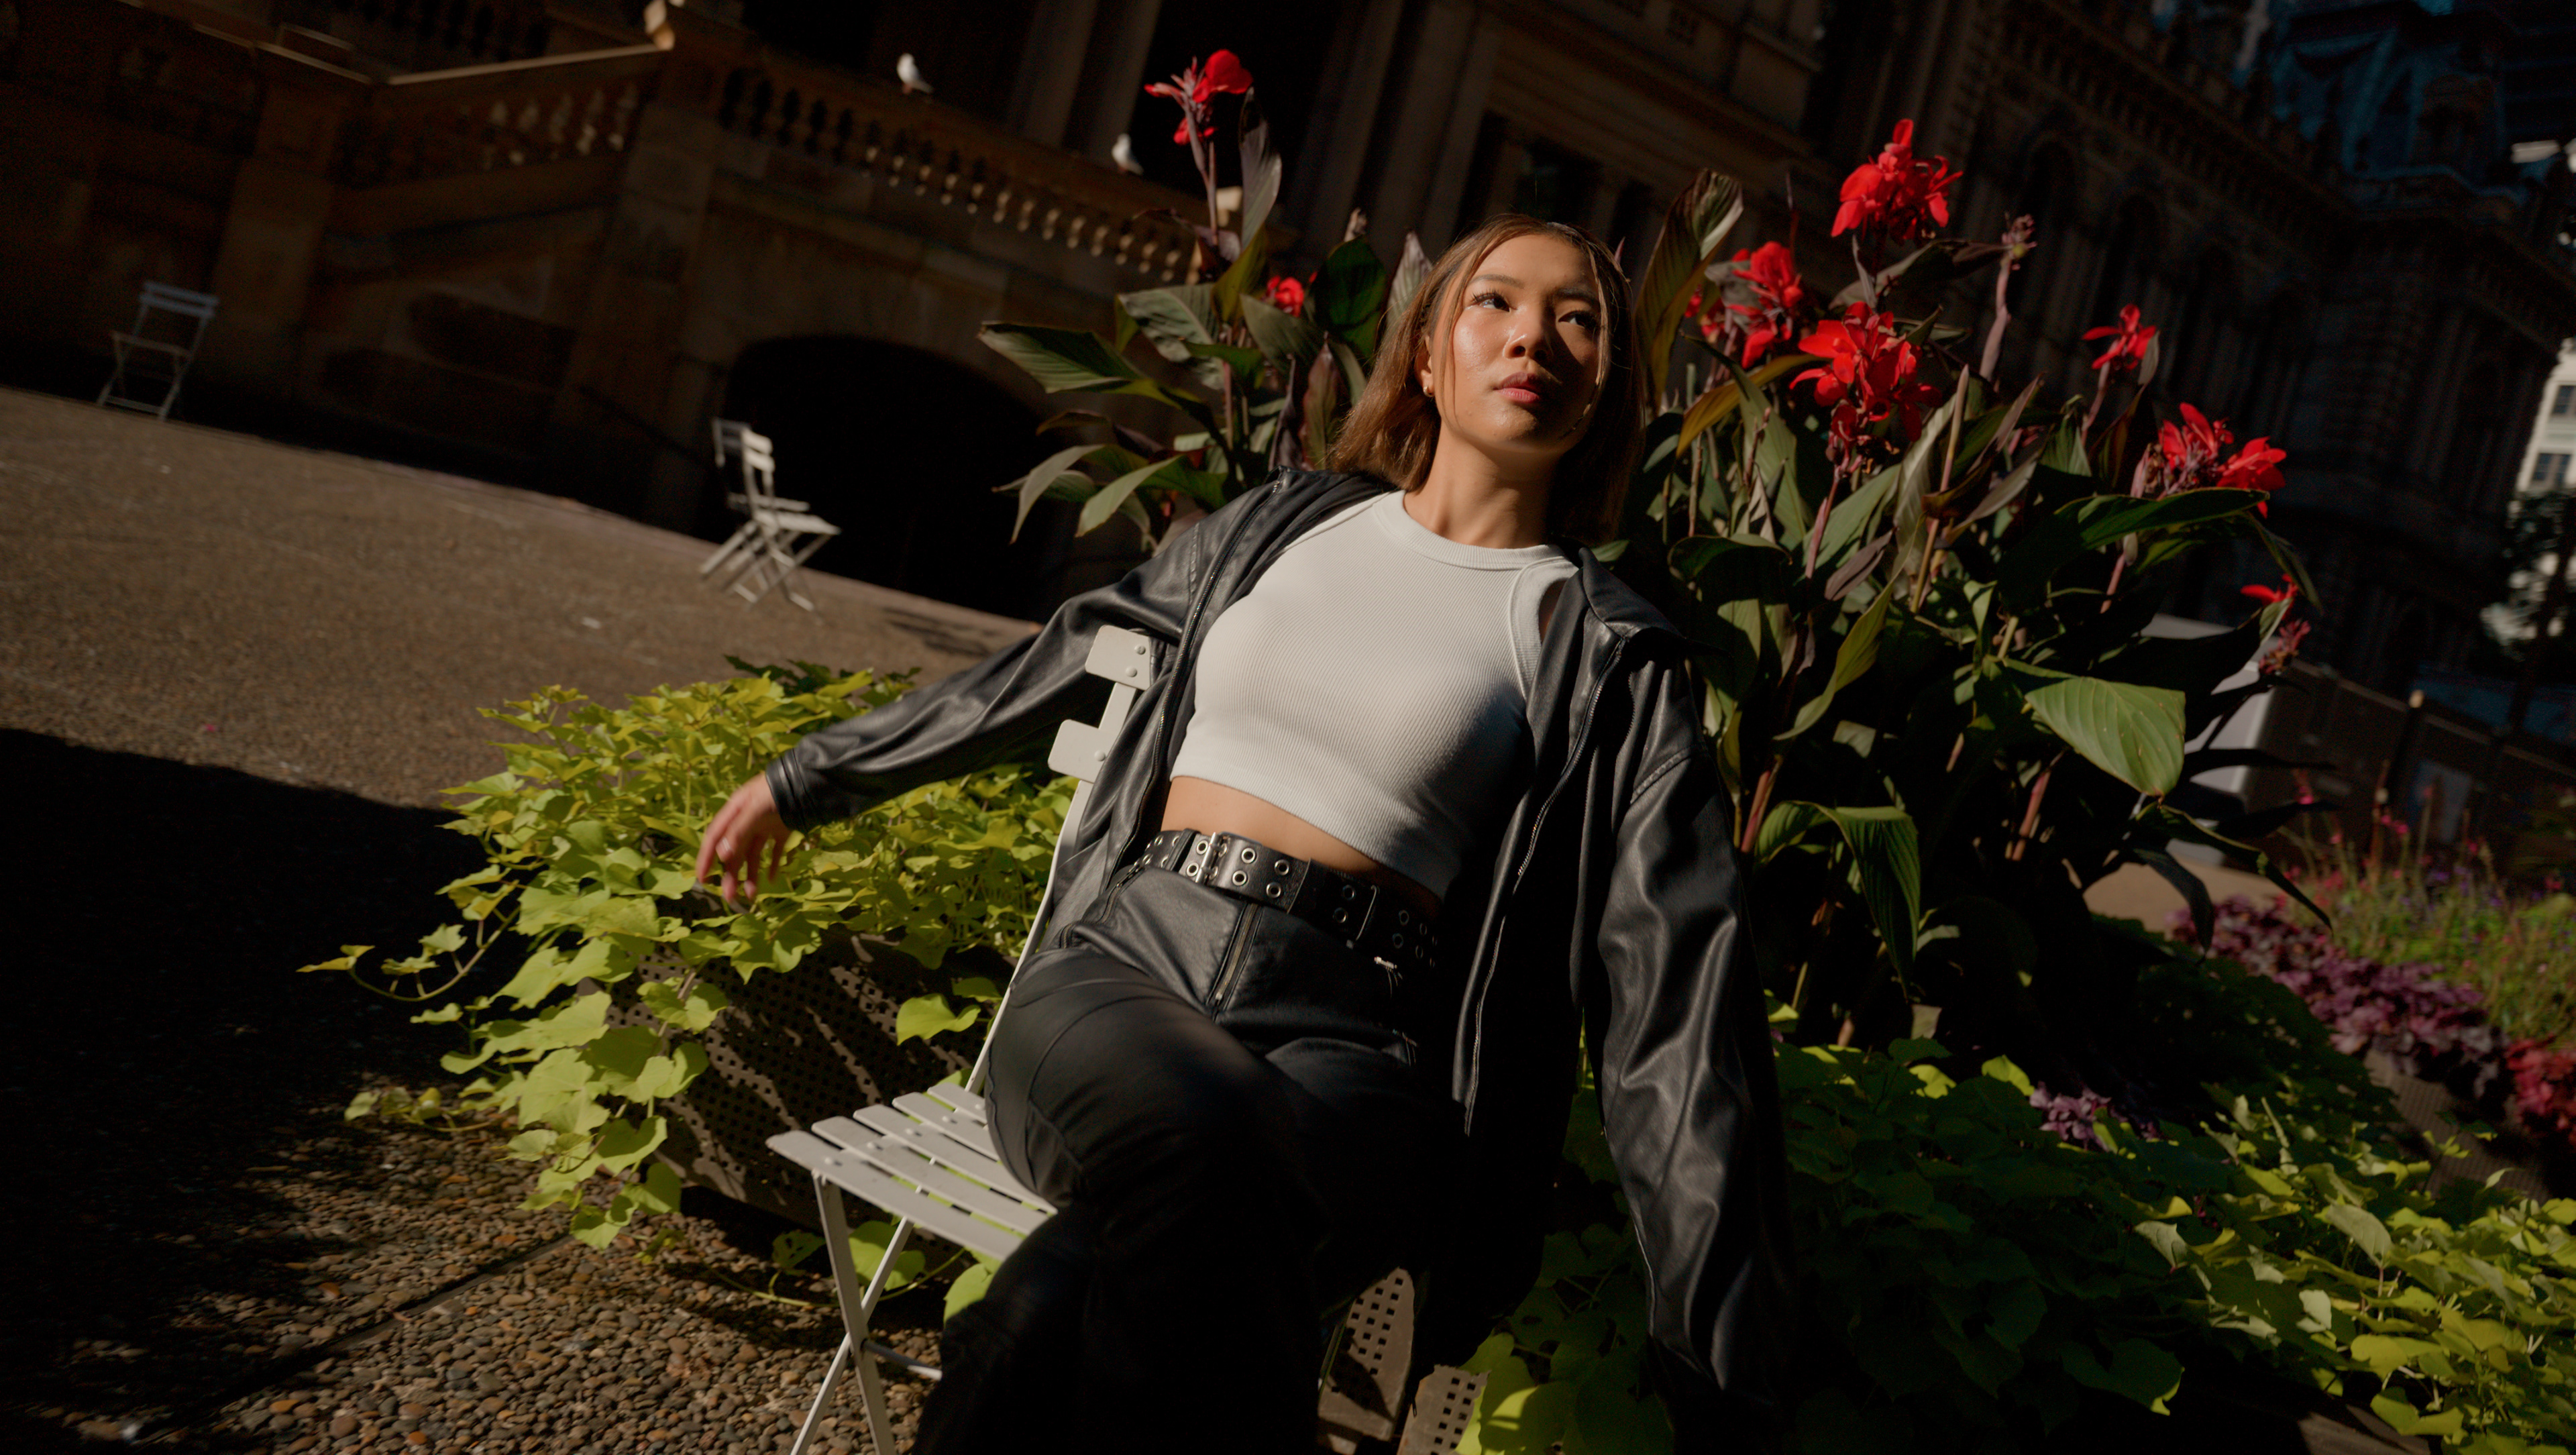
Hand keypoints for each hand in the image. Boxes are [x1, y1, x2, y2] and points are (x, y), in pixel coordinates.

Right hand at [696, 773, 793, 906]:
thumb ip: (738, 831)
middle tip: (730, 898)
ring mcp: (764, 825)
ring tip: (751, 895)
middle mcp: (746, 820)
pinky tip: (772, 879)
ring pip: (752, 855)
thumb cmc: (776, 791)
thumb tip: (722, 856)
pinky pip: (774, 851)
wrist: (807, 780)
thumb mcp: (754, 809)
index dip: (706, 859)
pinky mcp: (782, 829)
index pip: (715, 838)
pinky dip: (773, 865)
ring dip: (750, 875)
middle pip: (733, 852)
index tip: (703, 879)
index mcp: (734, 811)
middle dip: (730, 875)